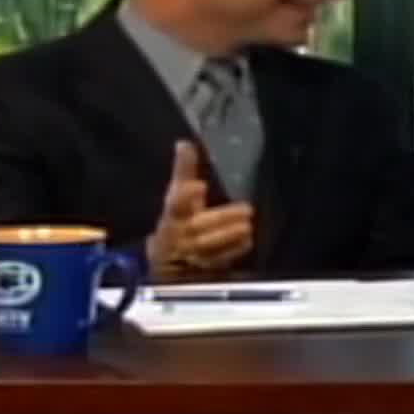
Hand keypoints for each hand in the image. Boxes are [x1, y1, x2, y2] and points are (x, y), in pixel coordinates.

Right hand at [146, 141, 253, 275]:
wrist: (165, 262)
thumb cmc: (176, 223)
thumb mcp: (176, 197)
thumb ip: (183, 171)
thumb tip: (184, 144)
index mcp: (172, 215)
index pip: (175, 203)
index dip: (185, 195)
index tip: (199, 185)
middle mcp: (179, 235)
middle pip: (197, 227)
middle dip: (221, 219)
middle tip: (247, 211)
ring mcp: (189, 255)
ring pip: (208, 247)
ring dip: (229, 237)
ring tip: (248, 227)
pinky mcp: (201, 270)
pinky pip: (216, 263)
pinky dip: (232, 252)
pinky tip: (247, 242)